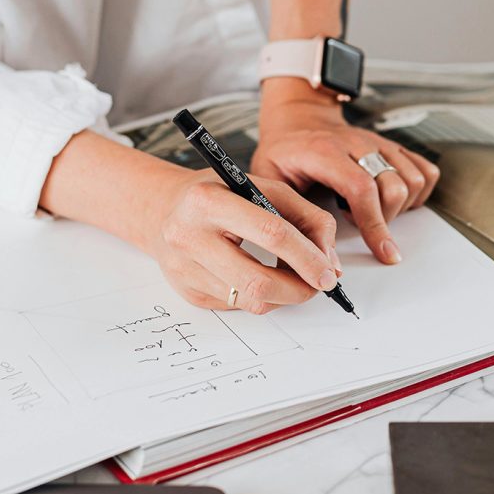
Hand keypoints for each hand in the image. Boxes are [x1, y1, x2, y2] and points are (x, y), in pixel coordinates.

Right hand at [143, 170, 340, 314]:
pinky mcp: (186, 292)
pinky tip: (257, 276)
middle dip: (298, 289)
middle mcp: (189, 236)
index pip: (272, 234)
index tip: (328, 272)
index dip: (307, 258)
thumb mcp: (261, 187)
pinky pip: (237, 306)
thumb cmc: (218, 195)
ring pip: (250, 302)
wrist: (164, 209)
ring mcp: (184, 269)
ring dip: (282, 296)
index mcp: (209, 200)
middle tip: (316, 284)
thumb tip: (329, 263)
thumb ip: (304, 216)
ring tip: (289, 278)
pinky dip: (259, 296)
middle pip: (258, 281)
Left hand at [251, 79, 439, 263]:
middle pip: (393, 188)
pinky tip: (393, 200)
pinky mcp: (393, 147)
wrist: (300, 119)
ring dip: (401, 207)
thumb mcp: (267, 176)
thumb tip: (298, 246)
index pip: (361, 188)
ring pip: (413, 180)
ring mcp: (379, 144)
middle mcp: (358, 144)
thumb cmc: (284, 150)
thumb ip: (282, 207)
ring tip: (371, 211)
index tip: (384, 252)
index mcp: (325, 152)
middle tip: (358, 224)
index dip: (375, 224)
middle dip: (384, 220)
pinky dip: (418, 192)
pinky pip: (425, 171)